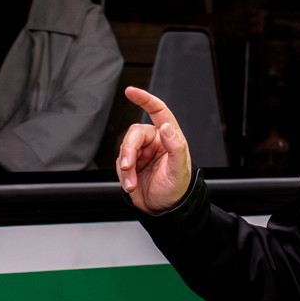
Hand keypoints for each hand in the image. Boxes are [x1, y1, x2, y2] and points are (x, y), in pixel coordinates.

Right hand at [116, 86, 191, 214]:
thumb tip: (166, 127)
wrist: (164, 209)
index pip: (157, 111)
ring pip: (124, 150)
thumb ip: (175, 146)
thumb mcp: (179, 169)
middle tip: (127, 167)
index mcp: (168, 137)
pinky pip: (120, 164)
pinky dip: (123, 176)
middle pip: (133, 134)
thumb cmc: (177, 188)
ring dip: (126, 168)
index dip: (144, 99)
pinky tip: (132, 185)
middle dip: (128, 151)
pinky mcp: (131, 165)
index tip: (131, 91)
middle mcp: (154, 142)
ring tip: (133, 182)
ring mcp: (141, 153)